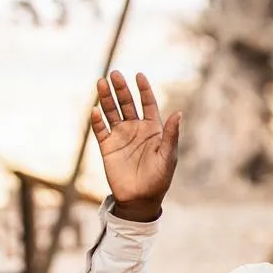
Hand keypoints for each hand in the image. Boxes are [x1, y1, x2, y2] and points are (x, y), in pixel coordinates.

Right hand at [90, 71, 180, 220]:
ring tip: (101, 82)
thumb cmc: (159, 178)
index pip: (148, 104)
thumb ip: (170, 134)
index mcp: (153, 129)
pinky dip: (96, 120)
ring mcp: (121, 136)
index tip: (139, 75)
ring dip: (106, 98)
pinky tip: (94, 110)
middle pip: (127, 103)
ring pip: (112, 112)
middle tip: (114, 74)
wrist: (141, 198)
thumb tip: (178, 113)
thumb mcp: (168, 156)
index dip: (144, 90)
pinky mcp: (107, 146)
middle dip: (121, 89)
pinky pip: (100, 129)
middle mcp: (136, 129)